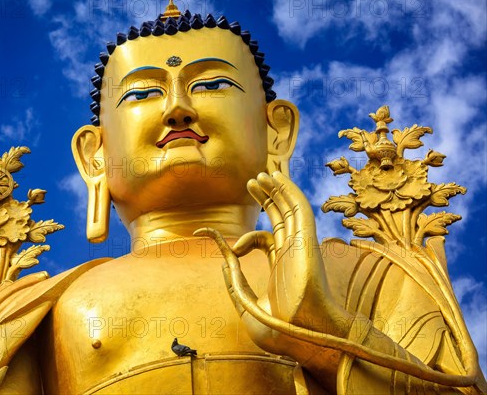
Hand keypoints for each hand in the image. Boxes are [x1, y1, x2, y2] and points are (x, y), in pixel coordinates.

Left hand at [196, 172, 349, 350]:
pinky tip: (276, 177)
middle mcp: (291, 253)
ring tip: (260, 175)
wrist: (302, 337)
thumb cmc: (280, 331)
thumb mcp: (246, 303)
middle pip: (279, 217)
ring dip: (275, 189)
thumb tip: (225, 259)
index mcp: (280, 267)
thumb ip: (234, 282)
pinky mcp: (306, 241)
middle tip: (251, 182)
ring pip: (289, 208)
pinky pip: (299, 209)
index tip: (205, 231)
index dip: (242, 238)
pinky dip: (289, 190)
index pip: (262, 240)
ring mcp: (299, 246)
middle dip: (266, 199)